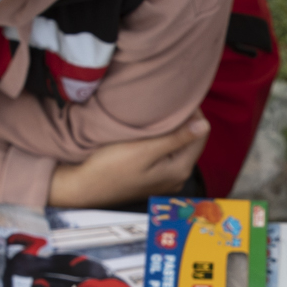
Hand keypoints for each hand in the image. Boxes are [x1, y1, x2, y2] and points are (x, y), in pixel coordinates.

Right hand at [50, 117, 209, 208]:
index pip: (201, 134)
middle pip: (191, 141)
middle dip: (182, 122)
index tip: (177, 99)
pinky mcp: (152, 178)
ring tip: (156, 116)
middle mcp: (176, 178)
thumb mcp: (144, 149)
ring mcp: (165, 179)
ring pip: (177, 146)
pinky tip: (148, 133)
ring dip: (171, 130)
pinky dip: (161, 140)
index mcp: (179, 170)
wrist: (82, 187)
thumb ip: (177, 138)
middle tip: (166, 104)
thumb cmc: (108, 168)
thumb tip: (204, 125)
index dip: (193, 113)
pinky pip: (165, 153)